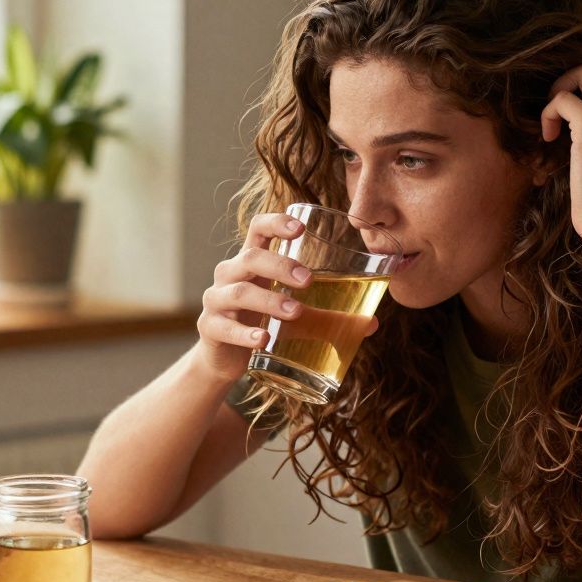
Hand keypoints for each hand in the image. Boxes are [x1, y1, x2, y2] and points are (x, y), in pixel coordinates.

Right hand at [196, 213, 313, 383]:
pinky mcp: (210, 328)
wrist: (224, 358)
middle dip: (280, 265)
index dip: (277, 223)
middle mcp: (230, 275)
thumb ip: (327, 315)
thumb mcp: (291, 314)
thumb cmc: (261, 323)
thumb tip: (372, 323)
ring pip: (239, 292)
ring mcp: (216, 301)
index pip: (258, 229)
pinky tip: (264, 339)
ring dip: (270, 300)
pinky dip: (246, 334)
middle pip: (250, 257)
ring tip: (296, 312)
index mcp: (251, 262)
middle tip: (308, 280)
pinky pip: (225, 327)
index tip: (300, 228)